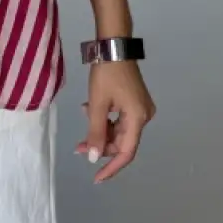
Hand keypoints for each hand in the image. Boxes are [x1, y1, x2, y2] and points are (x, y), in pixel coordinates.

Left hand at [75, 60, 154, 183]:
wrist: (114, 44)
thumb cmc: (106, 73)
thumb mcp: (97, 103)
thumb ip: (95, 132)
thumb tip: (92, 158)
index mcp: (138, 119)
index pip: (126, 152)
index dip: (111, 167)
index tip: (96, 177)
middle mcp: (144, 116)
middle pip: (121, 141)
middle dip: (100, 144)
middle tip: (79, 146)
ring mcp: (140, 108)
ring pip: (119, 129)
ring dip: (100, 130)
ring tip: (82, 122)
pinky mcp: (134, 100)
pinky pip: (120, 118)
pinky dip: (105, 119)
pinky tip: (89, 110)